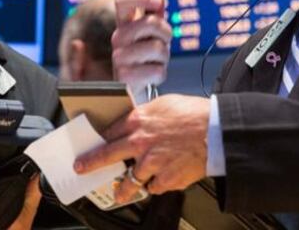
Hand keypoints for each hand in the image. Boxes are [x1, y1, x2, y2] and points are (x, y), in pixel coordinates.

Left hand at [74, 94, 209, 202]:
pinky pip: (155, 187)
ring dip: (125, 188)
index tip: (91, 147)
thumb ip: (146, 115)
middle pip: (108, 156)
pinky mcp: (165, 178)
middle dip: (91, 164)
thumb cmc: (194, 114)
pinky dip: (156, 186)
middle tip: (82, 169)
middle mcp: (141, 143)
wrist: (216, 131)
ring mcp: (152, 163)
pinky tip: (160, 180)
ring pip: (130, 180)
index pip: (109, 133)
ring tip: (120, 193)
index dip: (98, 141)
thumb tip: (137, 120)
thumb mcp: (164, 104)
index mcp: (138, 121)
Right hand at [112, 0, 171, 92]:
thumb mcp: (152, 30)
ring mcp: (119, 57)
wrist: (136, 86)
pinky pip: (157, 70)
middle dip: (166, 32)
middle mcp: (117, 37)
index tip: (158, 2)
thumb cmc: (146, 55)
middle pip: (151, 22)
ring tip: (156, 60)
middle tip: (163, 41)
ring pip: (157, 48)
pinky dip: (160, 73)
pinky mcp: (125, 77)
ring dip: (164, 56)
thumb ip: (155, 8)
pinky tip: (151, 74)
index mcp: (123, 22)